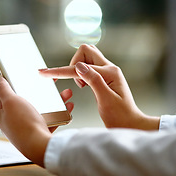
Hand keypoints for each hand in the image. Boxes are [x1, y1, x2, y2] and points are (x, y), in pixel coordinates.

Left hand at [0, 74, 73, 166]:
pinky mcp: (38, 134)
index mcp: (1, 114)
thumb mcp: (11, 100)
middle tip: (50, 85)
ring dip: (54, 101)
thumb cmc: (23, 125)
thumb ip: (3, 88)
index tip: (28, 78)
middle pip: (27, 101)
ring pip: (40, 110)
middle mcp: (12, 123)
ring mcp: (25, 129)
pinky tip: (67, 108)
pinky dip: (58, 113)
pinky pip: (50, 120)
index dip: (18, 84)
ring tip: (65, 94)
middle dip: (41, 92)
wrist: (40, 147)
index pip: (7, 95)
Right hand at [39, 44, 159, 129]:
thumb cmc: (120, 116)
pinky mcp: (104, 78)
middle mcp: (109, 68)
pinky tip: (85, 85)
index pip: (79, 68)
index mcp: (110, 73)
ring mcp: (107, 72)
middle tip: (78, 84)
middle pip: (85, 51)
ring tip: (83, 86)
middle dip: (74, 63)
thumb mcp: (106, 100)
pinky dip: (81, 74)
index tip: (44, 72)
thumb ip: (94, 80)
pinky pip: (89, 67)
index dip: (60, 71)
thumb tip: (79, 66)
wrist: (131, 124)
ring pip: (86, 57)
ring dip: (78, 69)